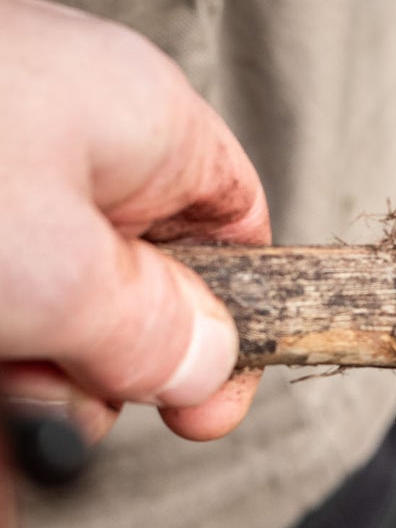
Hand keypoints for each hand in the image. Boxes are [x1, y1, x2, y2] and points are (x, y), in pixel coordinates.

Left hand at [0, 0, 268, 443]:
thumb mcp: (60, 276)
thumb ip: (159, 334)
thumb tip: (211, 368)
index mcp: (139, 121)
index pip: (238, 225)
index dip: (237, 322)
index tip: (206, 406)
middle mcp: (64, 137)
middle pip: (138, 281)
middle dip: (104, 363)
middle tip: (53, 391)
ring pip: (46, 300)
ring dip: (27, 364)